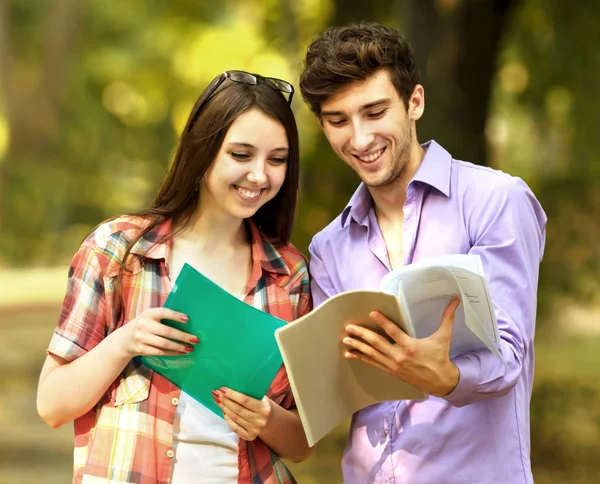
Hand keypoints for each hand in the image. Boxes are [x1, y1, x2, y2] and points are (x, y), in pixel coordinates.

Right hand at [117, 307, 198, 357]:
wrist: (124, 339)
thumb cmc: (143, 325)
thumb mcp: (149, 316)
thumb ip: (162, 316)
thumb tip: (186, 319)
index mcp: (148, 314)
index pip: (163, 313)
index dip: (175, 316)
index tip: (187, 319)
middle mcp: (144, 325)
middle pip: (166, 332)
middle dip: (182, 336)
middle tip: (195, 339)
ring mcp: (142, 338)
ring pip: (164, 344)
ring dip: (179, 347)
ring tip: (190, 348)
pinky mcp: (142, 349)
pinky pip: (160, 352)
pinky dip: (172, 353)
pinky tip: (181, 352)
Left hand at [213, 387, 271, 440]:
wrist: (271, 420)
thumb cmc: (262, 404)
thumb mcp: (261, 397)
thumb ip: (250, 394)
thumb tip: (231, 386)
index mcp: (264, 408)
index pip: (244, 400)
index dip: (232, 394)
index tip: (222, 389)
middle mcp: (260, 420)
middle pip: (237, 409)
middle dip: (225, 401)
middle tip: (216, 393)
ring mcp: (255, 430)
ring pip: (235, 418)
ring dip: (224, 408)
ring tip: (218, 401)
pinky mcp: (250, 437)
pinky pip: (235, 428)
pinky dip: (228, 419)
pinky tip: (223, 412)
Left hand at [342, 298, 460, 396]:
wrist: (440, 382)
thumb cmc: (441, 357)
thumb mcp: (444, 337)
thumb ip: (447, 318)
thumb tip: (455, 301)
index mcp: (410, 346)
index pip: (394, 332)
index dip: (383, 322)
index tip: (372, 313)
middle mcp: (399, 356)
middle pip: (377, 343)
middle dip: (362, 334)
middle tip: (349, 327)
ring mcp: (393, 365)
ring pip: (372, 354)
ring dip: (358, 346)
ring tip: (345, 339)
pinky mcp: (390, 371)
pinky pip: (373, 363)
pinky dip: (361, 357)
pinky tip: (350, 353)